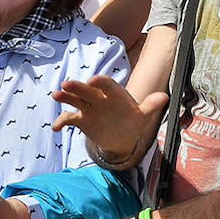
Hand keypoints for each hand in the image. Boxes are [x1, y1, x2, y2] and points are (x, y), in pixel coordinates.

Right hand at [52, 74, 166, 160]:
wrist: (123, 137)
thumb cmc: (133, 122)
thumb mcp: (143, 116)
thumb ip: (150, 106)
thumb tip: (164, 97)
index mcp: (114, 94)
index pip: (107, 85)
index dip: (101, 82)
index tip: (93, 80)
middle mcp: (99, 97)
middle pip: (87, 90)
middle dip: (77, 87)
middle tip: (66, 84)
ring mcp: (89, 108)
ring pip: (75, 100)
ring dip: (66, 97)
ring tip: (56, 95)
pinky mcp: (81, 119)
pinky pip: (69, 119)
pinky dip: (61, 121)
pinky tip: (55, 128)